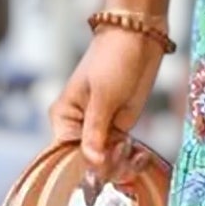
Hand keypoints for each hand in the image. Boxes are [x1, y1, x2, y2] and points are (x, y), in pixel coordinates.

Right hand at [49, 31, 160, 187]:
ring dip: (122, 166)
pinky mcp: (120, 129)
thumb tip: (91, 164)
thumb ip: (95, 132)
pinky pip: (121, 156)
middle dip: (108, 167)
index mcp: (63, 119)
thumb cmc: (113, 58)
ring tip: (135, 152)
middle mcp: (78, 129)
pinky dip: (131, 161)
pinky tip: (140, 156)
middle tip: (125, 150)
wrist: (139, 37)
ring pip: (106, 165)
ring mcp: (101, 131)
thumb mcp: (103, 96)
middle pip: (87, 165)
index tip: (105, 165)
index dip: (85, 168)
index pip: (66, 158)